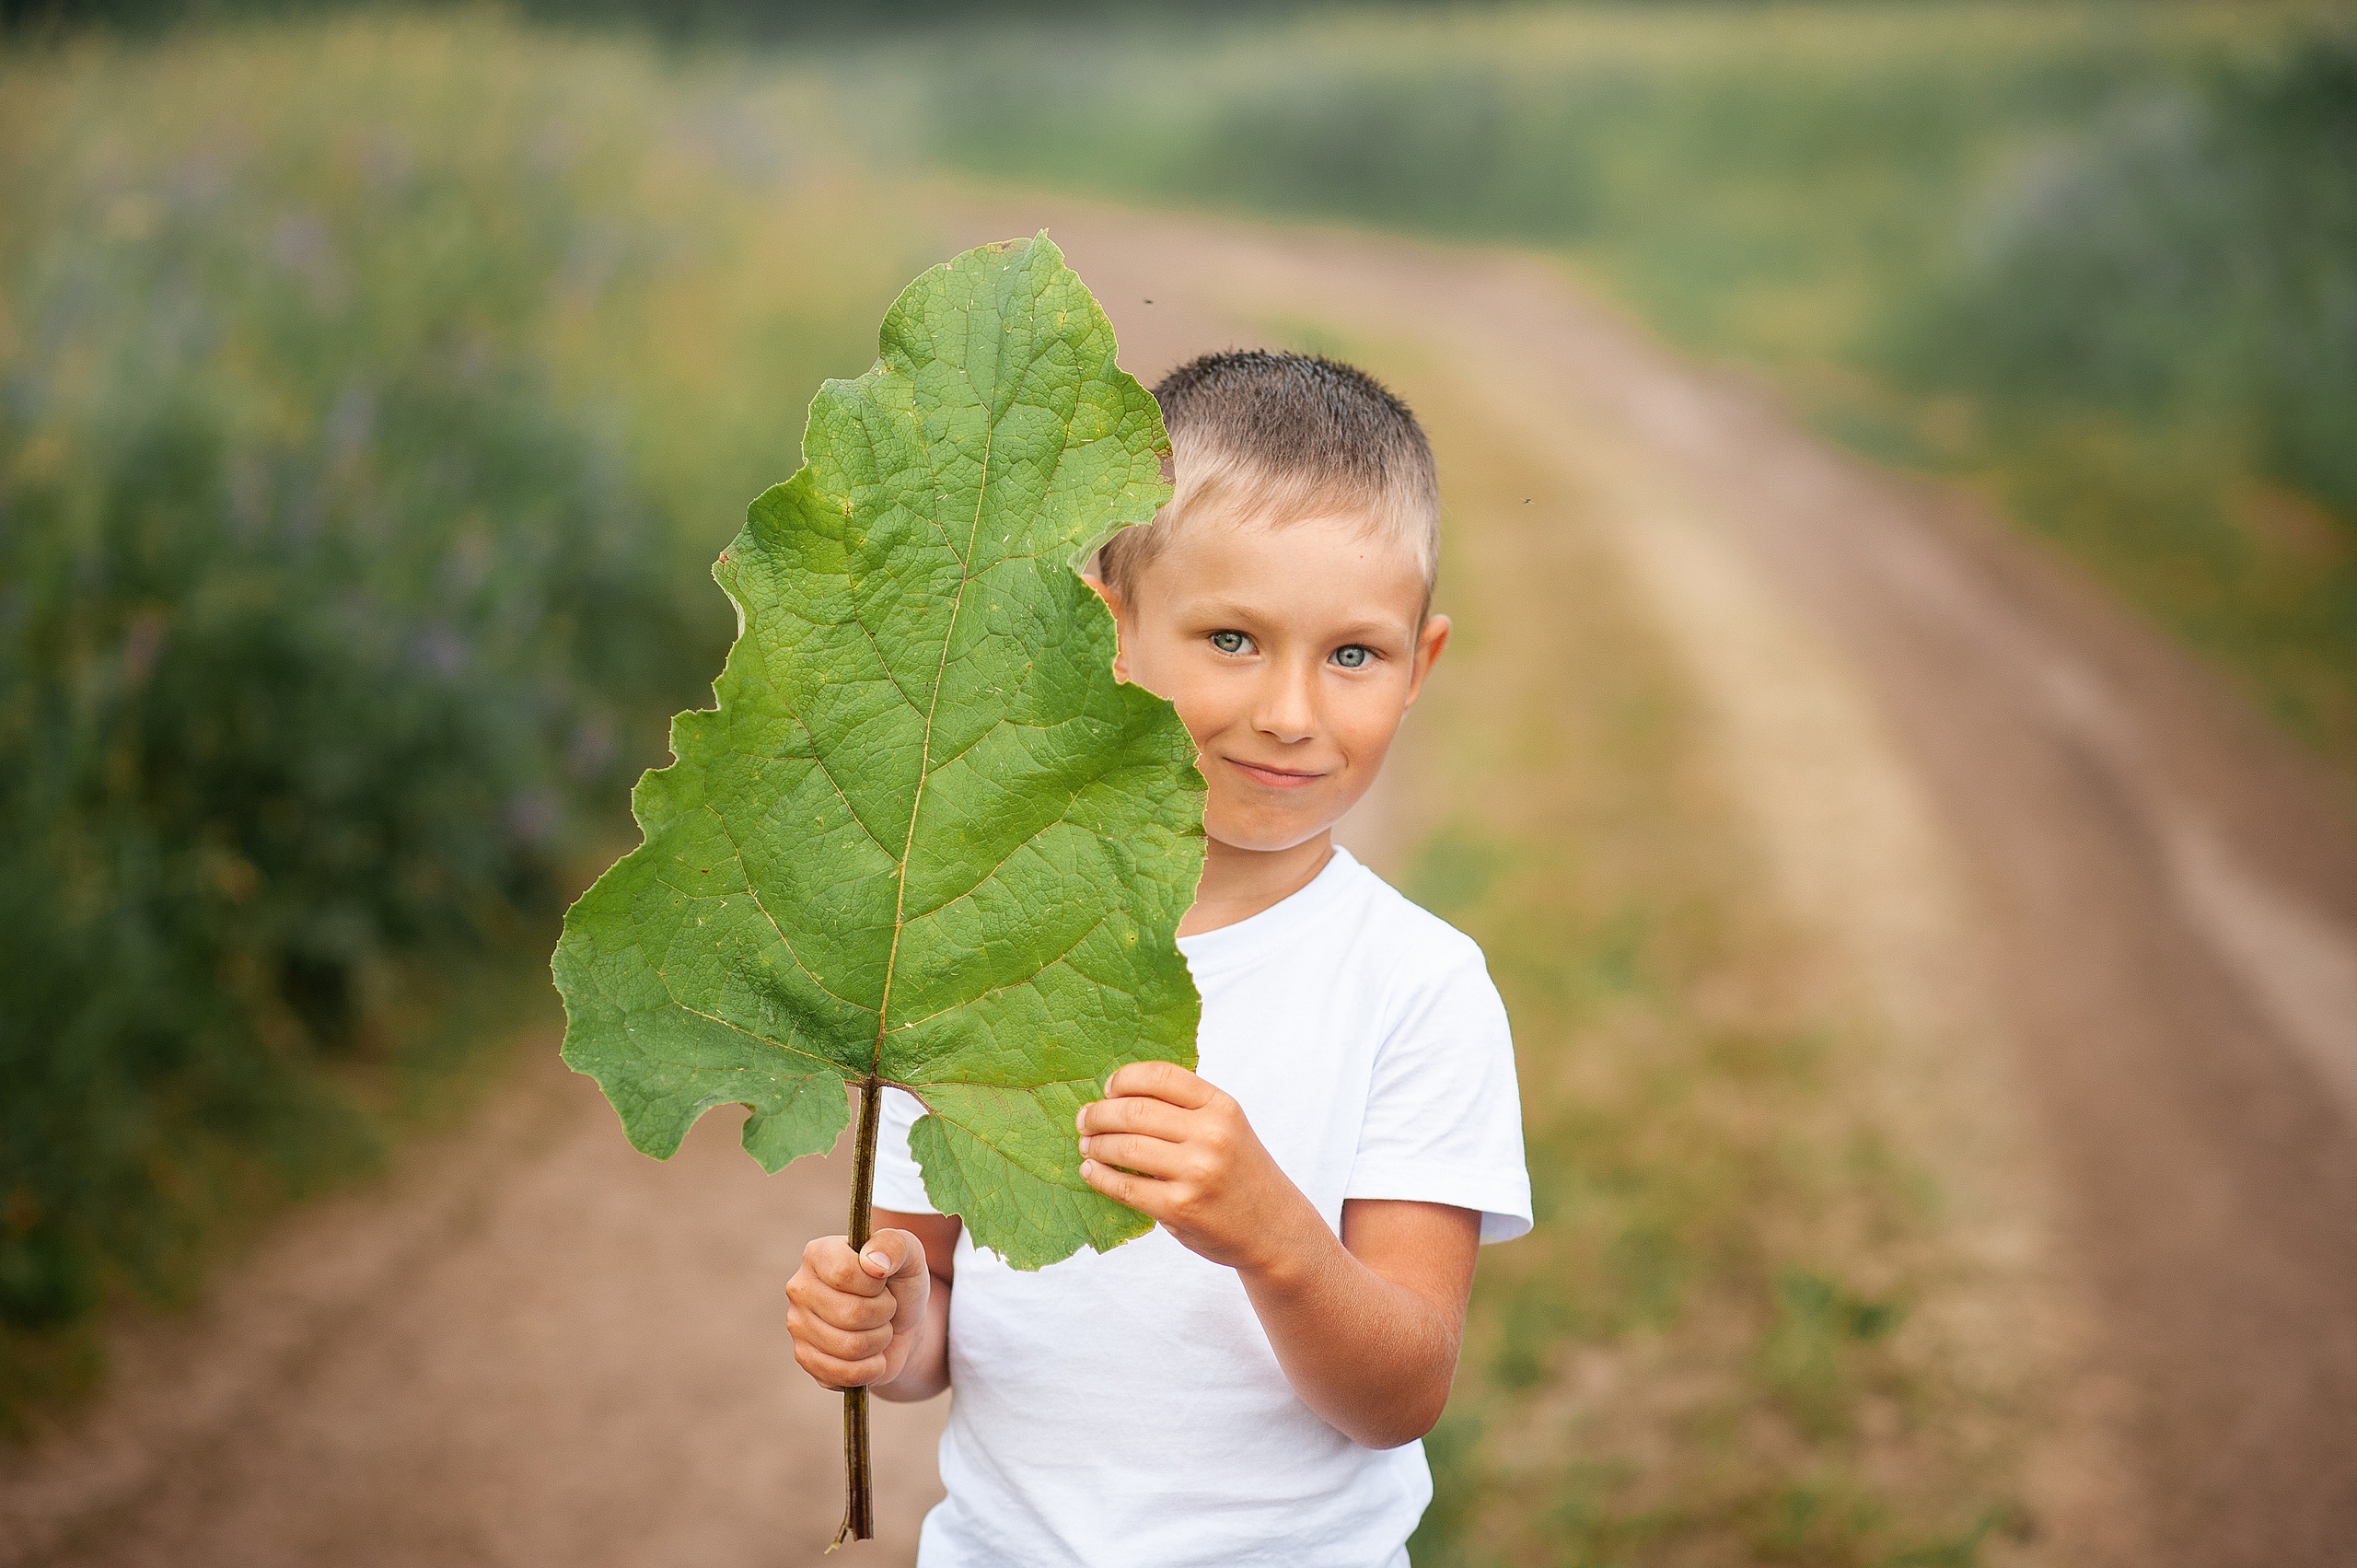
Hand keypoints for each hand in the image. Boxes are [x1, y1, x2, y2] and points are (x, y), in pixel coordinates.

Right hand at [785, 1228, 929, 1390]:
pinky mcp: (806, 1360)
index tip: (883, 1281)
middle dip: (884, 1314)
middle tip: (886, 1307)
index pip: (844, 1273)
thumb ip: (895, 1244)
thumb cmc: (900, 1283)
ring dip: (880, 1340)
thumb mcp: (909, 1254)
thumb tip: (873, 1263)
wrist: (902, 1324)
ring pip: (850, 1346)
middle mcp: (800, 1289)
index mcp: (818, 1254)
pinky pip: (844, 1374)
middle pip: (851, 1313)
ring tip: (879, 1327)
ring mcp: (798, 1326)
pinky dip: (872, 1367)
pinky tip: (873, 1354)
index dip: (876, 1284)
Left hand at [1076, 1061, 1323, 1275]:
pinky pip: (1126, 1186)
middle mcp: (1211, 1135)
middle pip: (1135, 1111)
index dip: (1125, 1079)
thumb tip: (1118, 1097)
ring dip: (1095, 1145)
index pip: (1161, 1076)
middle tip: (1085, 1120)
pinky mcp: (1180, 1207)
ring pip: (1125, 1147)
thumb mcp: (1227, 1128)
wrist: (1274, 1228)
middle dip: (1099, 1114)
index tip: (1108, 1089)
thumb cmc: (1240, 1172)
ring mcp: (1196, 1172)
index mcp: (1222, 1106)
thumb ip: (1187, 1110)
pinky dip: (1100, 1177)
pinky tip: (1091, 1172)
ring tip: (1087, 1146)